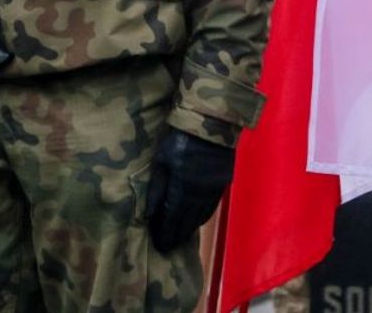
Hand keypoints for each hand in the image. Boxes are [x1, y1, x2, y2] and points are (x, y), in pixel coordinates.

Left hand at [146, 128, 235, 252]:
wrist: (212, 124)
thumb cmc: (179, 140)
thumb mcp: (162, 161)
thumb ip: (157, 189)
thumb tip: (150, 215)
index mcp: (182, 190)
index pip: (172, 220)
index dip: (165, 233)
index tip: (159, 245)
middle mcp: (199, 196)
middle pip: (187, 222)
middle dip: (176, 236)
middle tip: (167, 247)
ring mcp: (213, 191)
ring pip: (200, 217)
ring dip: (189, 229)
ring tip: (180, 238)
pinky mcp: (222, 184)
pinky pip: (211, 208)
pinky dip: (201, 218)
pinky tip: (196, 221)